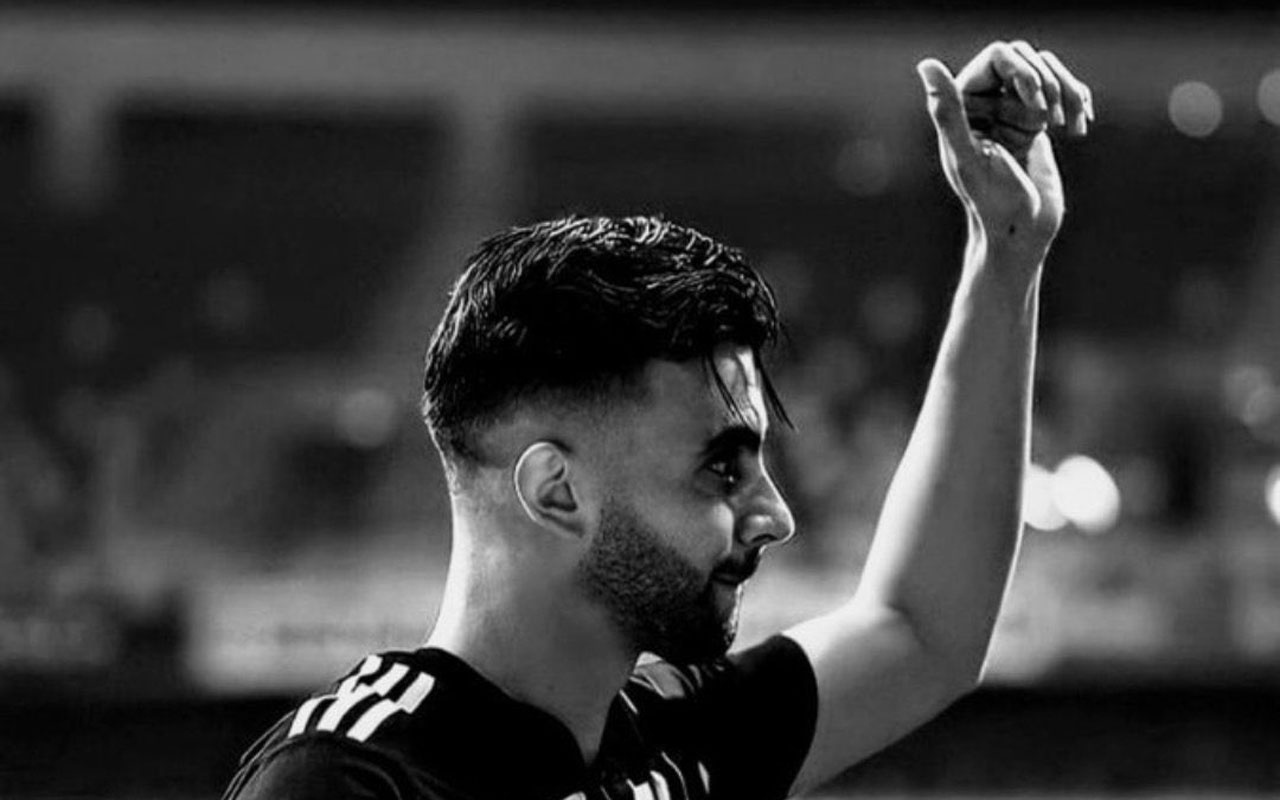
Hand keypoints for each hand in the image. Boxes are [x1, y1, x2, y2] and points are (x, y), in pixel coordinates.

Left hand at [917, 42, 1093, 259]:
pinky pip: (1063, 89)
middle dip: (1048, 82)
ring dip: (1068, 90)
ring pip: (1048, 68)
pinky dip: (1079, 100)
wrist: (1020, 232)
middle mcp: (986, 102)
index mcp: (963, 105)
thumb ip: (948, 112)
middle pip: (1027, 57)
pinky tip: (1081, 127)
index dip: (1024, 70)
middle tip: (1050, 120)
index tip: (1037, 102)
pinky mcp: (1036, 121)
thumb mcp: (969, 156)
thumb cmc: (992, 202)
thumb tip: (926, 65)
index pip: (999, 55)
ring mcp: (1012, 110)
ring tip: (1070, 126)